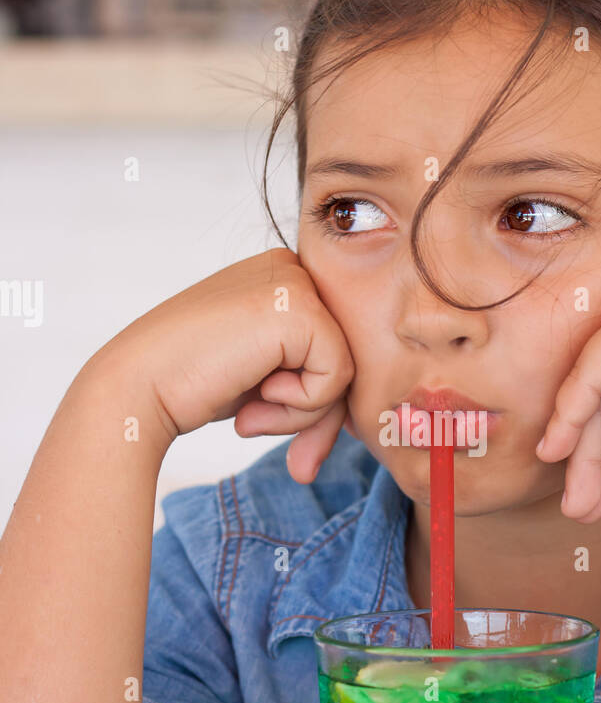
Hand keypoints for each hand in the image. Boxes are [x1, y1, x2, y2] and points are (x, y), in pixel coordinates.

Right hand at [100, 248, 354, 482]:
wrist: (137, 388)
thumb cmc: (192, 386)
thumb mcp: (265, 381)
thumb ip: (313, 387)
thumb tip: (361, 425)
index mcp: (282, 278)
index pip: (331, 345)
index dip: (312, 400)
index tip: (266, 426)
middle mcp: (293, 269)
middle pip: (346, 355)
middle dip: (315, 413)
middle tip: (262, 434)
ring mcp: (295, 282)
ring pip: (347, 369)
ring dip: (303, 412)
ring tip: (249, 412)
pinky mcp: (299, 307)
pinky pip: (338, 377)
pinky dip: (302, 405)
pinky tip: (255, 395)